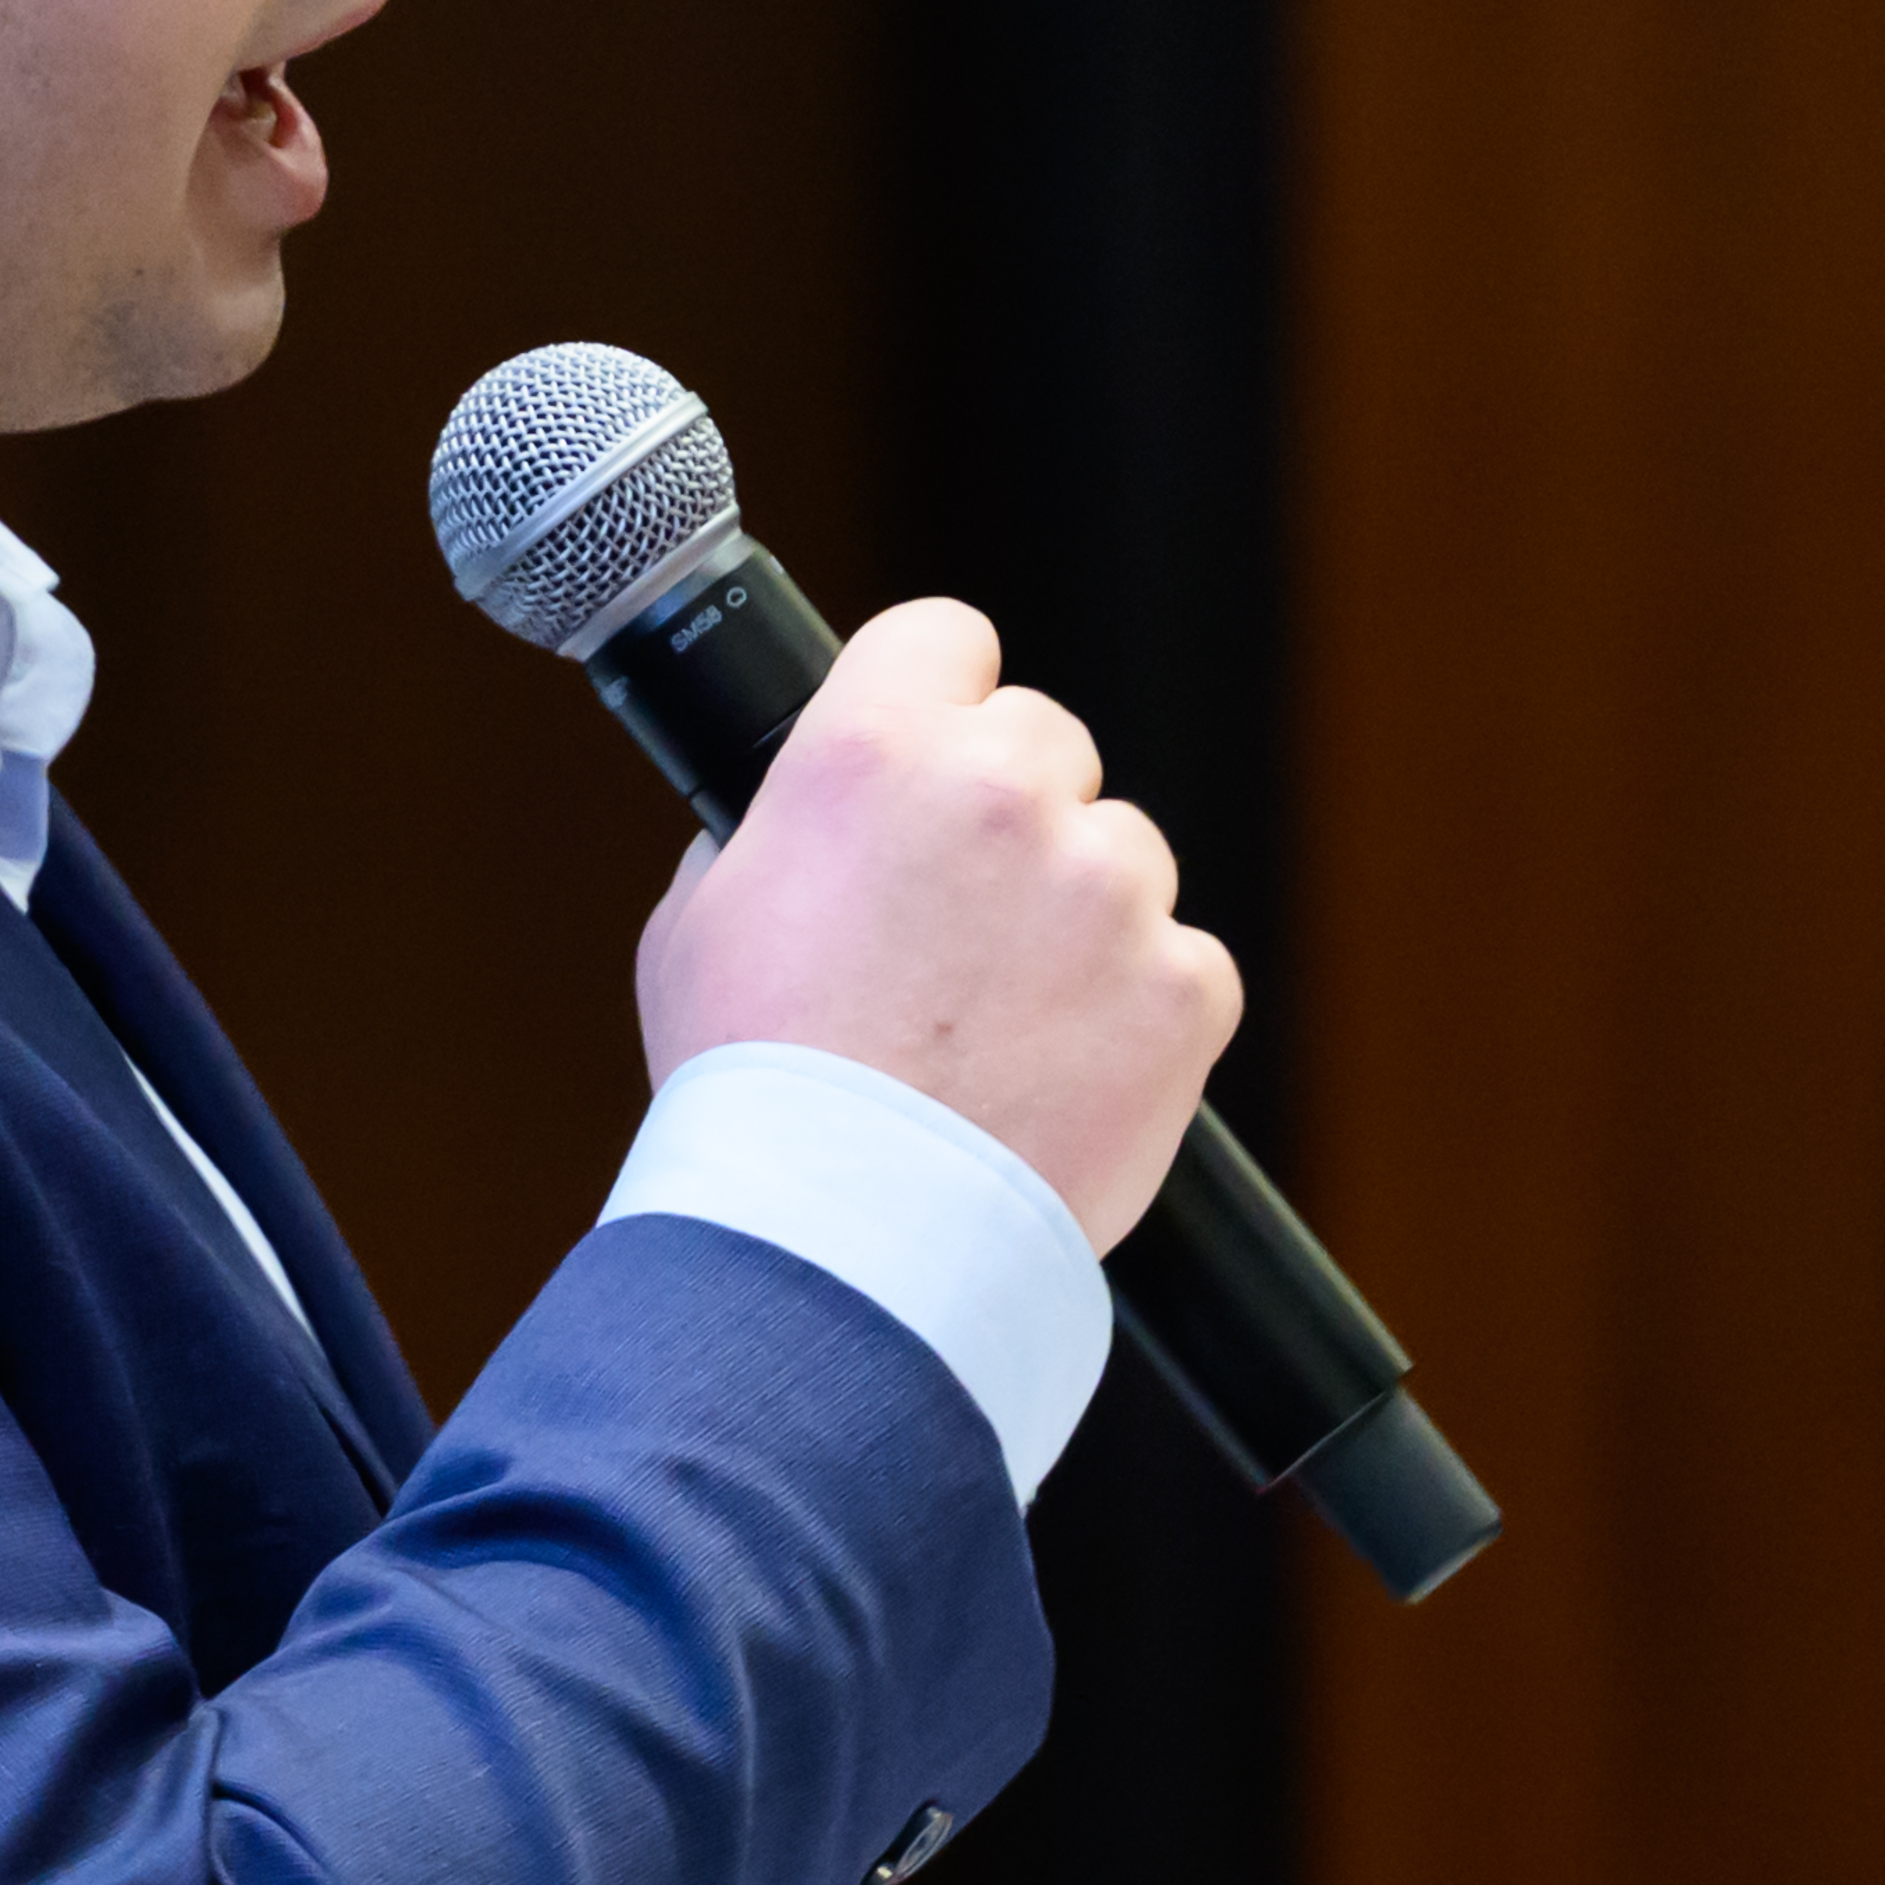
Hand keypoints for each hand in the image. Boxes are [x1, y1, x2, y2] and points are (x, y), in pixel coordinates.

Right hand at [634, 600, 1241, 1246]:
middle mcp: (999, 790)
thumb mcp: (701, 920)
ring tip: (1003, 1026)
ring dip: (1081, 918)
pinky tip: (1061, 1075)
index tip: (935, 752)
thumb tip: (816, 805)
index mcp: (871, 749)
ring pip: (1121, 855)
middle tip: (959, 932)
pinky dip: (1138, 1017)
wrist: (845, 1246)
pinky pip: (1180, 967)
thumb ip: (775, 829)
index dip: (937, 698)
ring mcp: (1105, 887)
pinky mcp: (1183, 986)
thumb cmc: (755, 1094)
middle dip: (1012, 820)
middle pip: (1043, 743)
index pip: (946, 638)